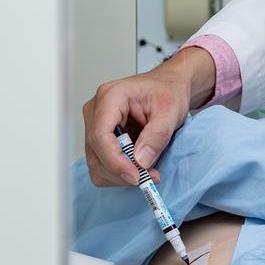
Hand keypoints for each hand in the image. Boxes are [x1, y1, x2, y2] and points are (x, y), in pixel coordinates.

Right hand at [81, 48, 212, 186]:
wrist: (169, 87)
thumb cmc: (168, 91)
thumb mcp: (170, 112)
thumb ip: (156, 136)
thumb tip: (141, 161)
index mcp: (111, 96)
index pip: (100, 135)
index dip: (115, 161)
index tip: (136, 176)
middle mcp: (96, 110)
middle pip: (96, 152)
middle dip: (121, 171)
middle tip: (149, 177)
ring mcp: (94, 124)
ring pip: (96, 162)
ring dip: (120, 174)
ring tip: (147, 171)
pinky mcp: (99, 137)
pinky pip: (101, 164)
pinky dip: (118, 172)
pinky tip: (137, 166)